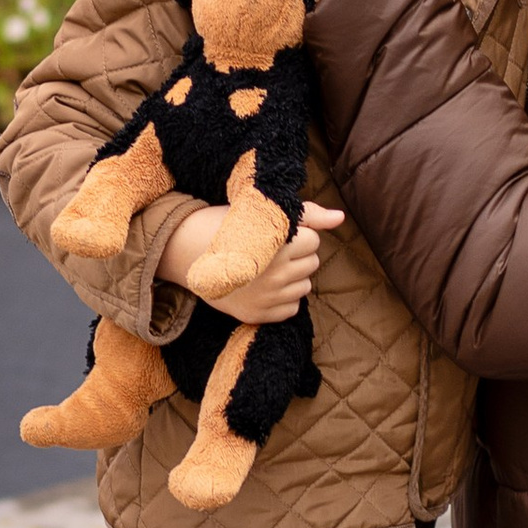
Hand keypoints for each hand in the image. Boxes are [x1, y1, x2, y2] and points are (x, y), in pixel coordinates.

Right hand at [162, 198, 342, 324]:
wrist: (186, 252)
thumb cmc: (227, 226)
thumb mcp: (263, 212)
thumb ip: (307, 214)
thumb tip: (341, 217)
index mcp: (276, 245)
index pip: (313, 241)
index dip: (298, 234)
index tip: (277, 232)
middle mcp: (274, 275)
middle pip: (311, 263)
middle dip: (297, 254)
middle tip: (270, 248)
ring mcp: (266, 298)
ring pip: (305, 286)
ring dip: (292, 276)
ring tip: (267, 266)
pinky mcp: (258, 315)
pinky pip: (292, 307)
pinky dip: (283, 297)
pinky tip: (263, 285)